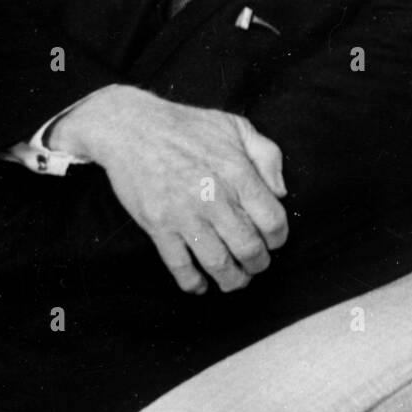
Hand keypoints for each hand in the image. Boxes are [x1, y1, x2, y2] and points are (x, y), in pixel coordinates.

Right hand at [50, 85, 288, 293]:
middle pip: (248, 247)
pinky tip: (201, 285)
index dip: (278, 237)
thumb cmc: (187, 126)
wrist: (131, 128)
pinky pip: (179, 266)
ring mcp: (184, 214)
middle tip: (257, 264)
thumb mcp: (235, 126)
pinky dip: (193, 283)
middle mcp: (213, 197)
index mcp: (237, 172)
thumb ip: (267, 155)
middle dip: (259, 263)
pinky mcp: (157, 226)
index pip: (272, 219)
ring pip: (217, 263)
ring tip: (237, 279)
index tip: (274, 240)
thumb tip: (281, 192)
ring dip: (232, 279)